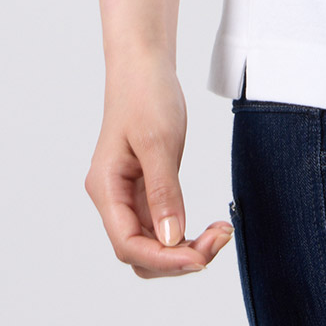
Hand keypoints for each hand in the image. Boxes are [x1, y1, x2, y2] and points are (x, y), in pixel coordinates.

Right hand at [84, 54, 233, 277]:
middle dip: (178, 258)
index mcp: (105, 187)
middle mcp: (112, 198)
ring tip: (220, 233)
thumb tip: (171, 240)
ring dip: (184, 249)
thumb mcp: (158, 141)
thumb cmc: (146, 95)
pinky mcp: (144, 191)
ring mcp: (127, 196)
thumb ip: (163, 192)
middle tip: (220, 240)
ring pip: (152, 244)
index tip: (203, 258)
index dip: (165, 259)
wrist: (144, 66)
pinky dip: (184, 234)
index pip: (129, 244)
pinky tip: (209, 227)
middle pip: (140, 252)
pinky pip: (161, 227)